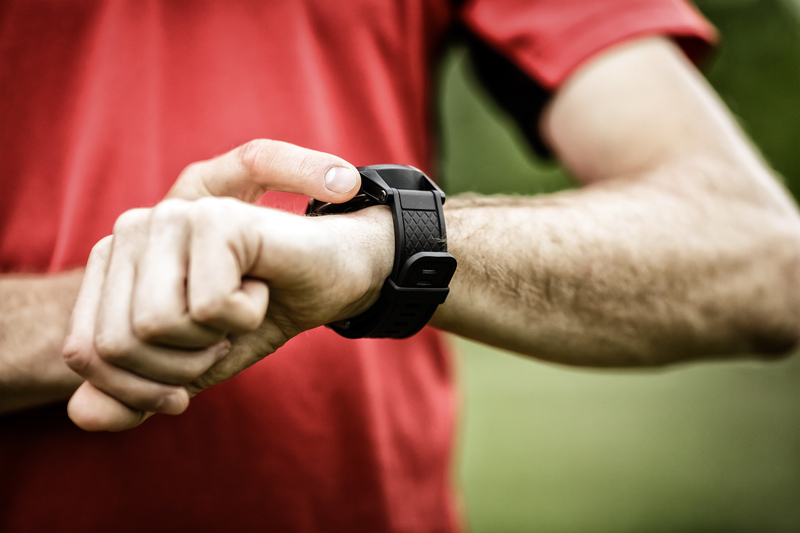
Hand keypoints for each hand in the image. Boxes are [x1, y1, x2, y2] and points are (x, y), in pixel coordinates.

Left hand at [63, 140, 393, 430]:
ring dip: (213, 340)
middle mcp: (130, 229)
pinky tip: (261, 286)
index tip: (192, 370)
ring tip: (240, 307)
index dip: (140, 388)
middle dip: (181, 367)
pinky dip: (246, 315)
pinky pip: (209, 305)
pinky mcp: (217, 219)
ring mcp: (172, 218)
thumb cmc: (261, 314)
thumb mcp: (193, 366)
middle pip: (116, 346)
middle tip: (223, 336)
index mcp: (112, 261)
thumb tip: (85, 416)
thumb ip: (136, 394)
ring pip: (155, 326)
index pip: (84, 353)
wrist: (333, 277)